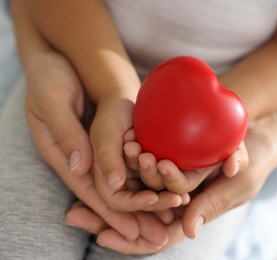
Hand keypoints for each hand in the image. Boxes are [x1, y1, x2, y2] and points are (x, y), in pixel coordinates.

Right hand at [24, 51, 169, 247]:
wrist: (63, 60)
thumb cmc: (51, 77)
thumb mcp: (52, 101)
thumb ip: (67, 135)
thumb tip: (81, 169)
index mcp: (66, 157)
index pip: (94, 192)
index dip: (118, 209)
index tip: (144, 217)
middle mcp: (85, 160)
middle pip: (116, 194)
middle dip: (142, 210)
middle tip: (169, 223)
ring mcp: (100, 151)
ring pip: (129, 182)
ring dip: (152, 197)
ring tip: (178, 208)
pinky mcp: (114, 140)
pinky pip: (135, 163)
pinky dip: (153, 174)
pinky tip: (173, 181)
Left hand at [67, 96, 276, 251]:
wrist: (255, 133)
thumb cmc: (253, 162)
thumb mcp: (238, 184)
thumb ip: (214, 203)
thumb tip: (189, 231)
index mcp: (191, 214)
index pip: (157, 237)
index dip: (130, 241)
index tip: (102, 236)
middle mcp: (176, 199)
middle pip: (138, 214)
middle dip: (109, 215)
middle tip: (77, 212)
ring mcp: (172, 176)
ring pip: (136, 185)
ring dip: (115, 182)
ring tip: (85, 180)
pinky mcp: (170, 154)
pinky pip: (144, 159)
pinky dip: (128, 156)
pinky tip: (111, 148)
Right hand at [89, 108, 187, 210]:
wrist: (126, 104)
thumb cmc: (112, 115)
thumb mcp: (106, 134)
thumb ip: (107, 158)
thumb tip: (114, 184)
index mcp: (99, 179)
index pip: (115, 201)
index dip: (134, 203)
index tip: (153, 198)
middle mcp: (117, 184)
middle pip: (136, 203)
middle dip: (157, 203)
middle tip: (177, 200)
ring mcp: (133, 179)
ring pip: (150, 195)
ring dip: (164, 195)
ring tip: (182, 193)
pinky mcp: (146, 172)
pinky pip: (159, 184)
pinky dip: (170, 185)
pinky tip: (186, 191)